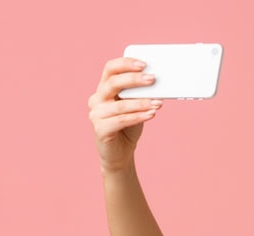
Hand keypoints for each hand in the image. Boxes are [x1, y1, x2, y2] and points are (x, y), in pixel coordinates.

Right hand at [88, 57, 163, 171]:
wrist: (120, 153)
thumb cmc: (129, 127)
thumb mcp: (136, 107)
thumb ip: (140, 94)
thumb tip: (157, 82)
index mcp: (103, 89)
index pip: (110, 69)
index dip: (125, 63)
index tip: (144, 64)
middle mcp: (96, 99)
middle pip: (113, 83)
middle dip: (134, 80)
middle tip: (152, 79)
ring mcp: (96, 115)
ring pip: (120, 105)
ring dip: (141, 102)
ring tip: (158, 103)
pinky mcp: (100, 130)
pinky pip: (121, 120)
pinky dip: (138, 117)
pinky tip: (151, 114)